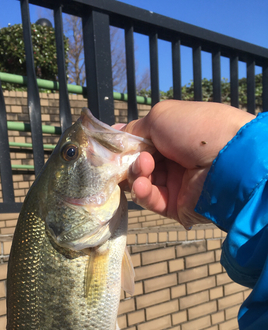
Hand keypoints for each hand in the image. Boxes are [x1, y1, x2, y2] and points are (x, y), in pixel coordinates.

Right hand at [121, 101, 253, 228]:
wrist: (226, 160)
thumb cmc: (195, 129)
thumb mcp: (160, 116)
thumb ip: (135, 128)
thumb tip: (118, 136)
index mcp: (175, 136)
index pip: (143, 142)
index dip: (126, 144)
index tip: (111, 147)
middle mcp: (175, 159)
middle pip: (138, 163)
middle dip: (129, 160)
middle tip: (130, 157)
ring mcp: (175, 183)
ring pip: (141, 182)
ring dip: (136, 174)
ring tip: (144, 168)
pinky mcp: (174, 205)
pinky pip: (151, 200)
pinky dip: (143, 192)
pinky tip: (142, 184)